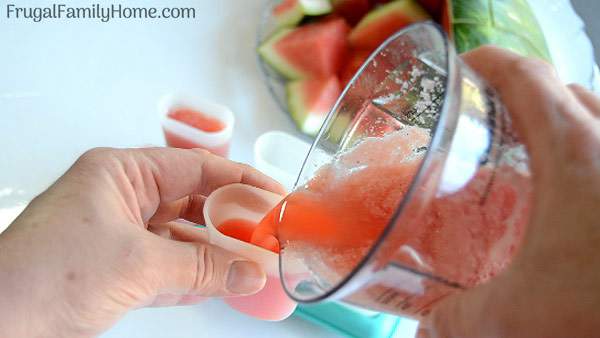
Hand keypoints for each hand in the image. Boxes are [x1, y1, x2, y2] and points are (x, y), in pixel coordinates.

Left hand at [0, 147, 284, 337]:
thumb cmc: (44, 276)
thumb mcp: (137, 266)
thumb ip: (201, 269)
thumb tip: (250, 272)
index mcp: (121, 174)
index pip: (195, 167)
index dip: (240, 180)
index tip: (274, 195)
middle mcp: (122, 197)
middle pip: (191, 202)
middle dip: (230, 221)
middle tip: (267, 235)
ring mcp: (119, 232)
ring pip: (181, 236)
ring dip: (214, 253)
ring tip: (253, 263)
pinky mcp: (116, 266)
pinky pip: (166, 264)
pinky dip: (192, 276)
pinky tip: (220, 284)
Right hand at [423, 47, 599, 336]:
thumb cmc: (599, 318)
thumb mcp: (515, 322)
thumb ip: (457, 320)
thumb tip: (432, 329)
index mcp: (578, 153)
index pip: (527, 78)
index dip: (489, 64)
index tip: (465, 69)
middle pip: (567, 93)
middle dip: (525, 97)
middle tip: (490, 123)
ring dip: (564, 128)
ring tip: (532, 160)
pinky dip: (590, 161)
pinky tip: (574, 204)